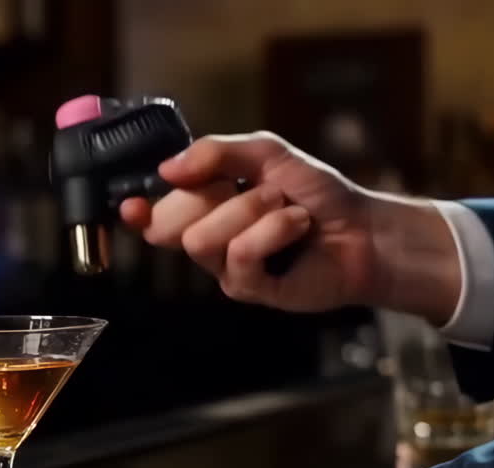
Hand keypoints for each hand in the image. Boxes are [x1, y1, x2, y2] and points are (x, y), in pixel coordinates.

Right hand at [120, 132, 459, 323]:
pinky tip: (297, 226)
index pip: (155, 215)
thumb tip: (167, 168)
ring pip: (201, 241)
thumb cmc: (317, 193)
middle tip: (259, 189)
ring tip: (287, 209)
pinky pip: (239, 256)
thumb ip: (215, 153)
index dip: (137, 212)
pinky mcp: (251, 289)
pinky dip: (273, 230)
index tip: (130, 204)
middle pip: (171, 225)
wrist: (364, 227)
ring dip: (250, 211)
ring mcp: (228, 269)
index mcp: (206, 208)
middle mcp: (210, 240)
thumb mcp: (266, 153)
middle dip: (212, 197)